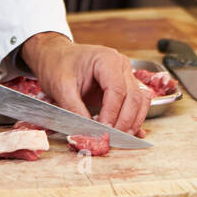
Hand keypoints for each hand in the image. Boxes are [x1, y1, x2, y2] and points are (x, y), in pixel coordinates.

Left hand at [21, 32, 150, 134]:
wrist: (55, 56)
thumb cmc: (58, 65)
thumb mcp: (61, 87)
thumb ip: (75, 110)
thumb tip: (88, 133)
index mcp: (107, 59)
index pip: (117, 90)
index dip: (112, 114)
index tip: (103, 132)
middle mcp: (121, 66)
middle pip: (133, 96)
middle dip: (125, 121)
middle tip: (112, 139)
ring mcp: (125, 75)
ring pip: (140, 100)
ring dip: (133, 121)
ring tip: (120, 139)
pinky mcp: (124, 86)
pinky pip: (137, 102)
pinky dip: (135, 118)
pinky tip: (131, 133)